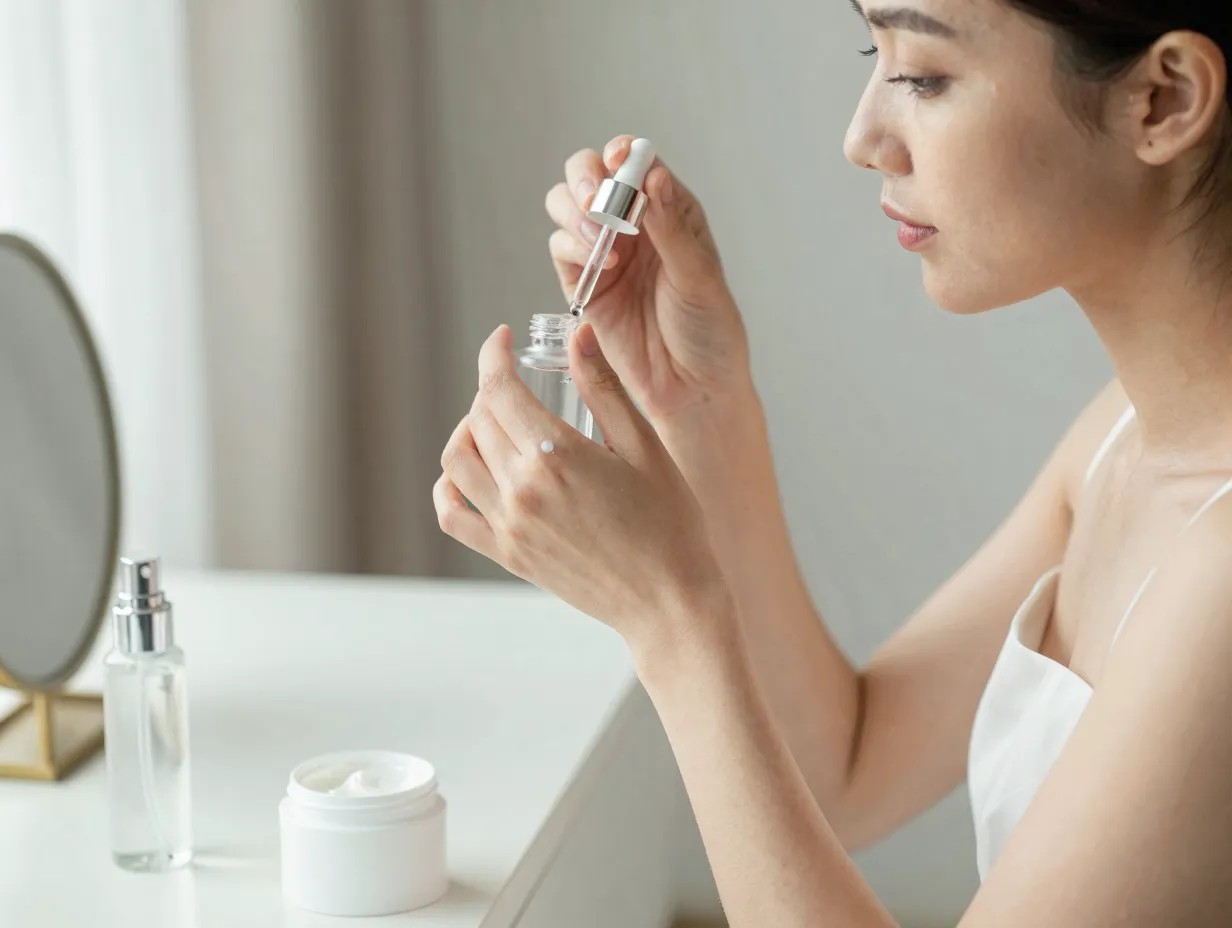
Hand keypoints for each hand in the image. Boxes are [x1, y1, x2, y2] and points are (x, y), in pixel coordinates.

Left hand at [434, 323, 731, 653]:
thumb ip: (604, 387)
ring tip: (496, 423)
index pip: (499, 389)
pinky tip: (470, 472)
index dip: (493, 355)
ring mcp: (509, 526)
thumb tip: (578, 333)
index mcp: (556, 455)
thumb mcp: (644, 446)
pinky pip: (453, 515)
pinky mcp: (507, 555)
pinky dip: (449, 486)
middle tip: (517, 383)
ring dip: (468, 430)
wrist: (668, 601)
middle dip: (492, 390)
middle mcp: (522, 489)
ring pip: (457, 461)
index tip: (501, 339)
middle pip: (479, 420)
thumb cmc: (670, 523)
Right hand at [545, 135, 751, 422]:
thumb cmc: (709, 332)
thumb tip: (652, 177)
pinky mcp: (583, 285)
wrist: (692, 389)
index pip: (638, 163)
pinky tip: (602, 264)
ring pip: (566, 206)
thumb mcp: (699, 276)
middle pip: (590, 174)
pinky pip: (560, 249)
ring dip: (574, 210)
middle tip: (596, 199)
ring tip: (599, 236)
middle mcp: (634, 226)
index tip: (618, 161)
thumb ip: (671, 228)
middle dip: (586, 177)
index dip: (622, 154)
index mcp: (671, 211)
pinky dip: (571, 246)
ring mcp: (605, 253)